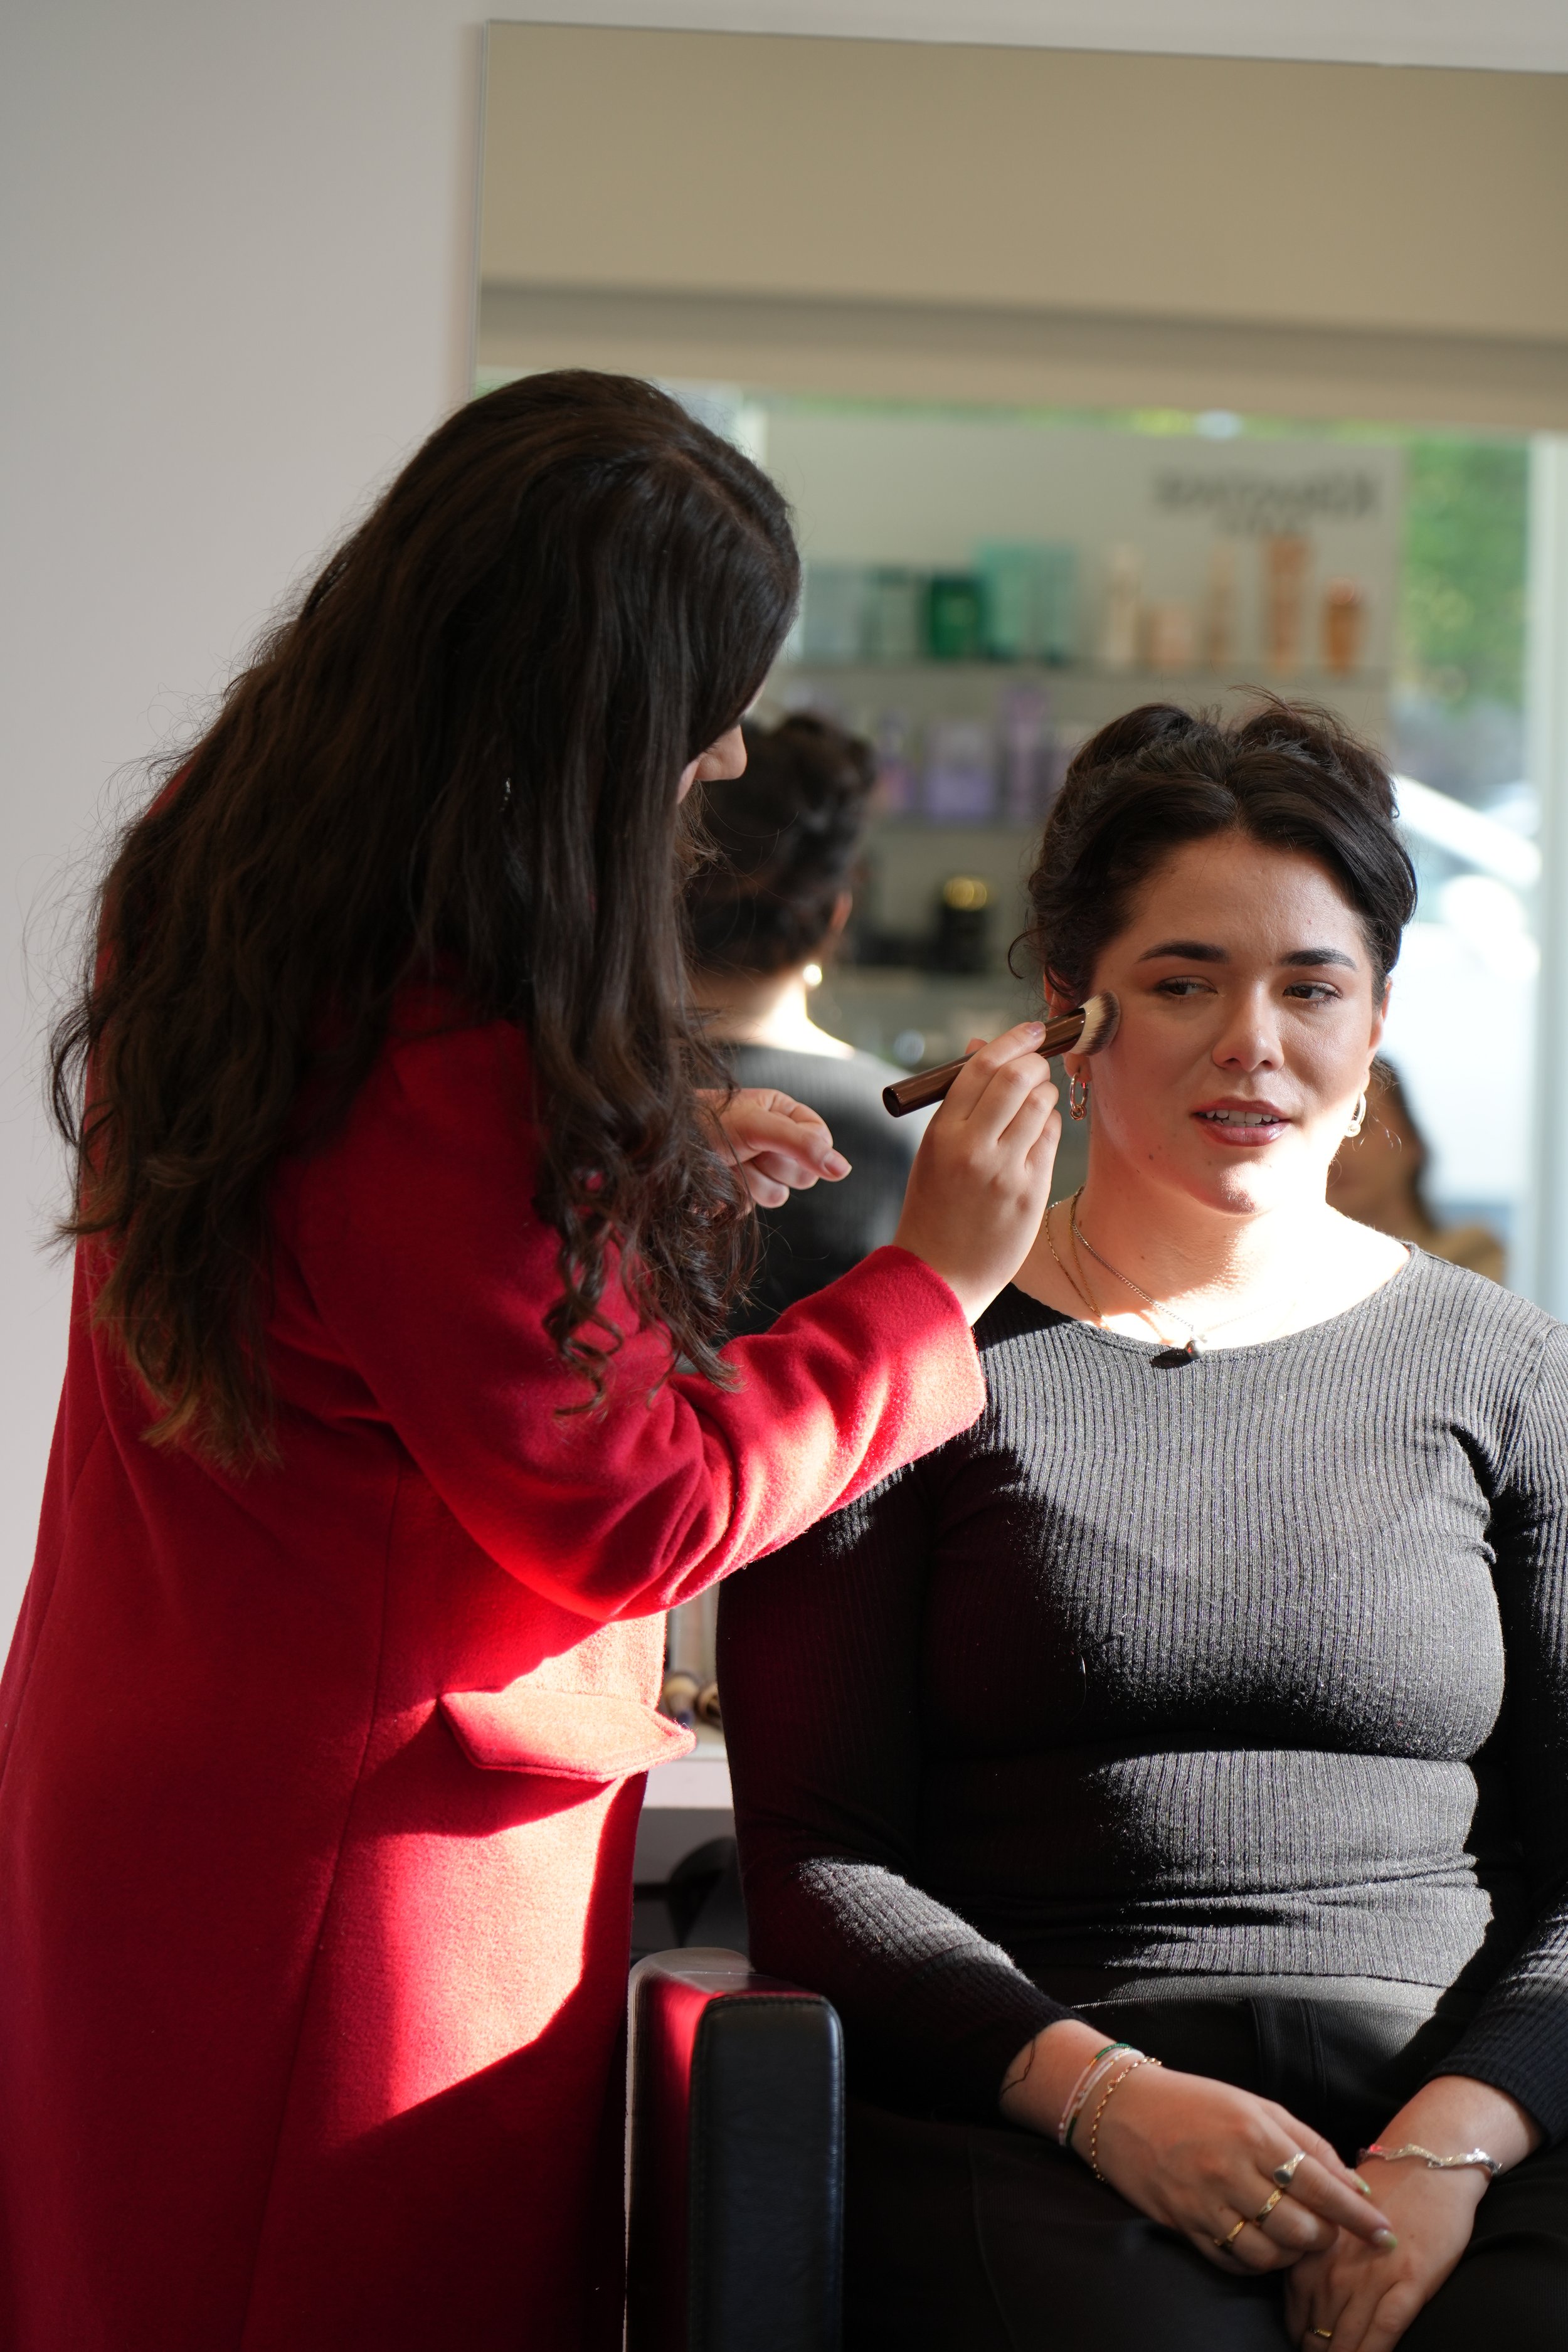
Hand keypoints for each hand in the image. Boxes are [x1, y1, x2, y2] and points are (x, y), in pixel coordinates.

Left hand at [701, 1087, 850, 1208]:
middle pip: (804, 1173)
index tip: (778, 1142)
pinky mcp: (735, 1192)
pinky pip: (750, 1208)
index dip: (807, 1149)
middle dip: (774, 1166)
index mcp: (783, 1113)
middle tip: (748, 1150)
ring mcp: (755, 1167)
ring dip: (751, 1183)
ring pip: (778, 1195)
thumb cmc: (706, 1122)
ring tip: (727, 1163)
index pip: (821, 1140)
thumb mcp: (758, 1126)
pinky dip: (732, 1197)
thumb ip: (802, 1145)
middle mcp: (773, 1140)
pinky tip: (716, 1180)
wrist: (659, 1145)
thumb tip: (843, 1169)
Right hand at [891, 1024, 1059, 1322]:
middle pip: (1017, 1079)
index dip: (1011, 1040)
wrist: (938, 1274)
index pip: (980, 1068)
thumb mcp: (932, 1150)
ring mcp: (1004, 1172)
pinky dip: (1049, 1126)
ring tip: (1036, 1100)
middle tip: (1038, 1064)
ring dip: (1045, 1093)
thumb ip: (958, 1101)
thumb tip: (981, 1047)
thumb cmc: (934, 1207)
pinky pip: (1050, 1140)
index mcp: (940, 1133)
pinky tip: (1038, 1133)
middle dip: (1035, 1062)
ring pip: (1040, 1106)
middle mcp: (972, 1149)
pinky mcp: (1029, 1194)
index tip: (1031, 1029)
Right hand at [1085, 2060, 1394, 2278]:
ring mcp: (1204, 2201)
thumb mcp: (1255, 2106)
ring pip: (1269, 2253)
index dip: (1358, 2215)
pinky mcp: (1184, 2224)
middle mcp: (1230, 2169)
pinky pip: (1233, 2261)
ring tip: (1296, 2239)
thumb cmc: (1197, 2102)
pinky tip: (1262, 2245)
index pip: (1321, 2184)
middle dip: (1324, 2238)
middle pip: (1299, 2228)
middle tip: (1328, 2230)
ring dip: (1292, 2255)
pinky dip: (1256, 2263)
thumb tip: (1355, 2186)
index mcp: (1254, 2132)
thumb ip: (1306, 2143)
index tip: (1385, 2233)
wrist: (1123, 2108)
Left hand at [1284, 2075, 1539, 2350]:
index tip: (1309, 2346)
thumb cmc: (1381, 2196)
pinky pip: (1383, 2334)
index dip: (1302, 2339)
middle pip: (1319, 2336)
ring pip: (1347, 2342)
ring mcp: (1370, 2279)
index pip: (1297, 2315)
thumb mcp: (1332, 2225)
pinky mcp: (1407, 2285)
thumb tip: (1306, 2303)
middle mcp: (1333, 2270)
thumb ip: (1316, 2260)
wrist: (1426, 2166)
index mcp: (1312, 2252)